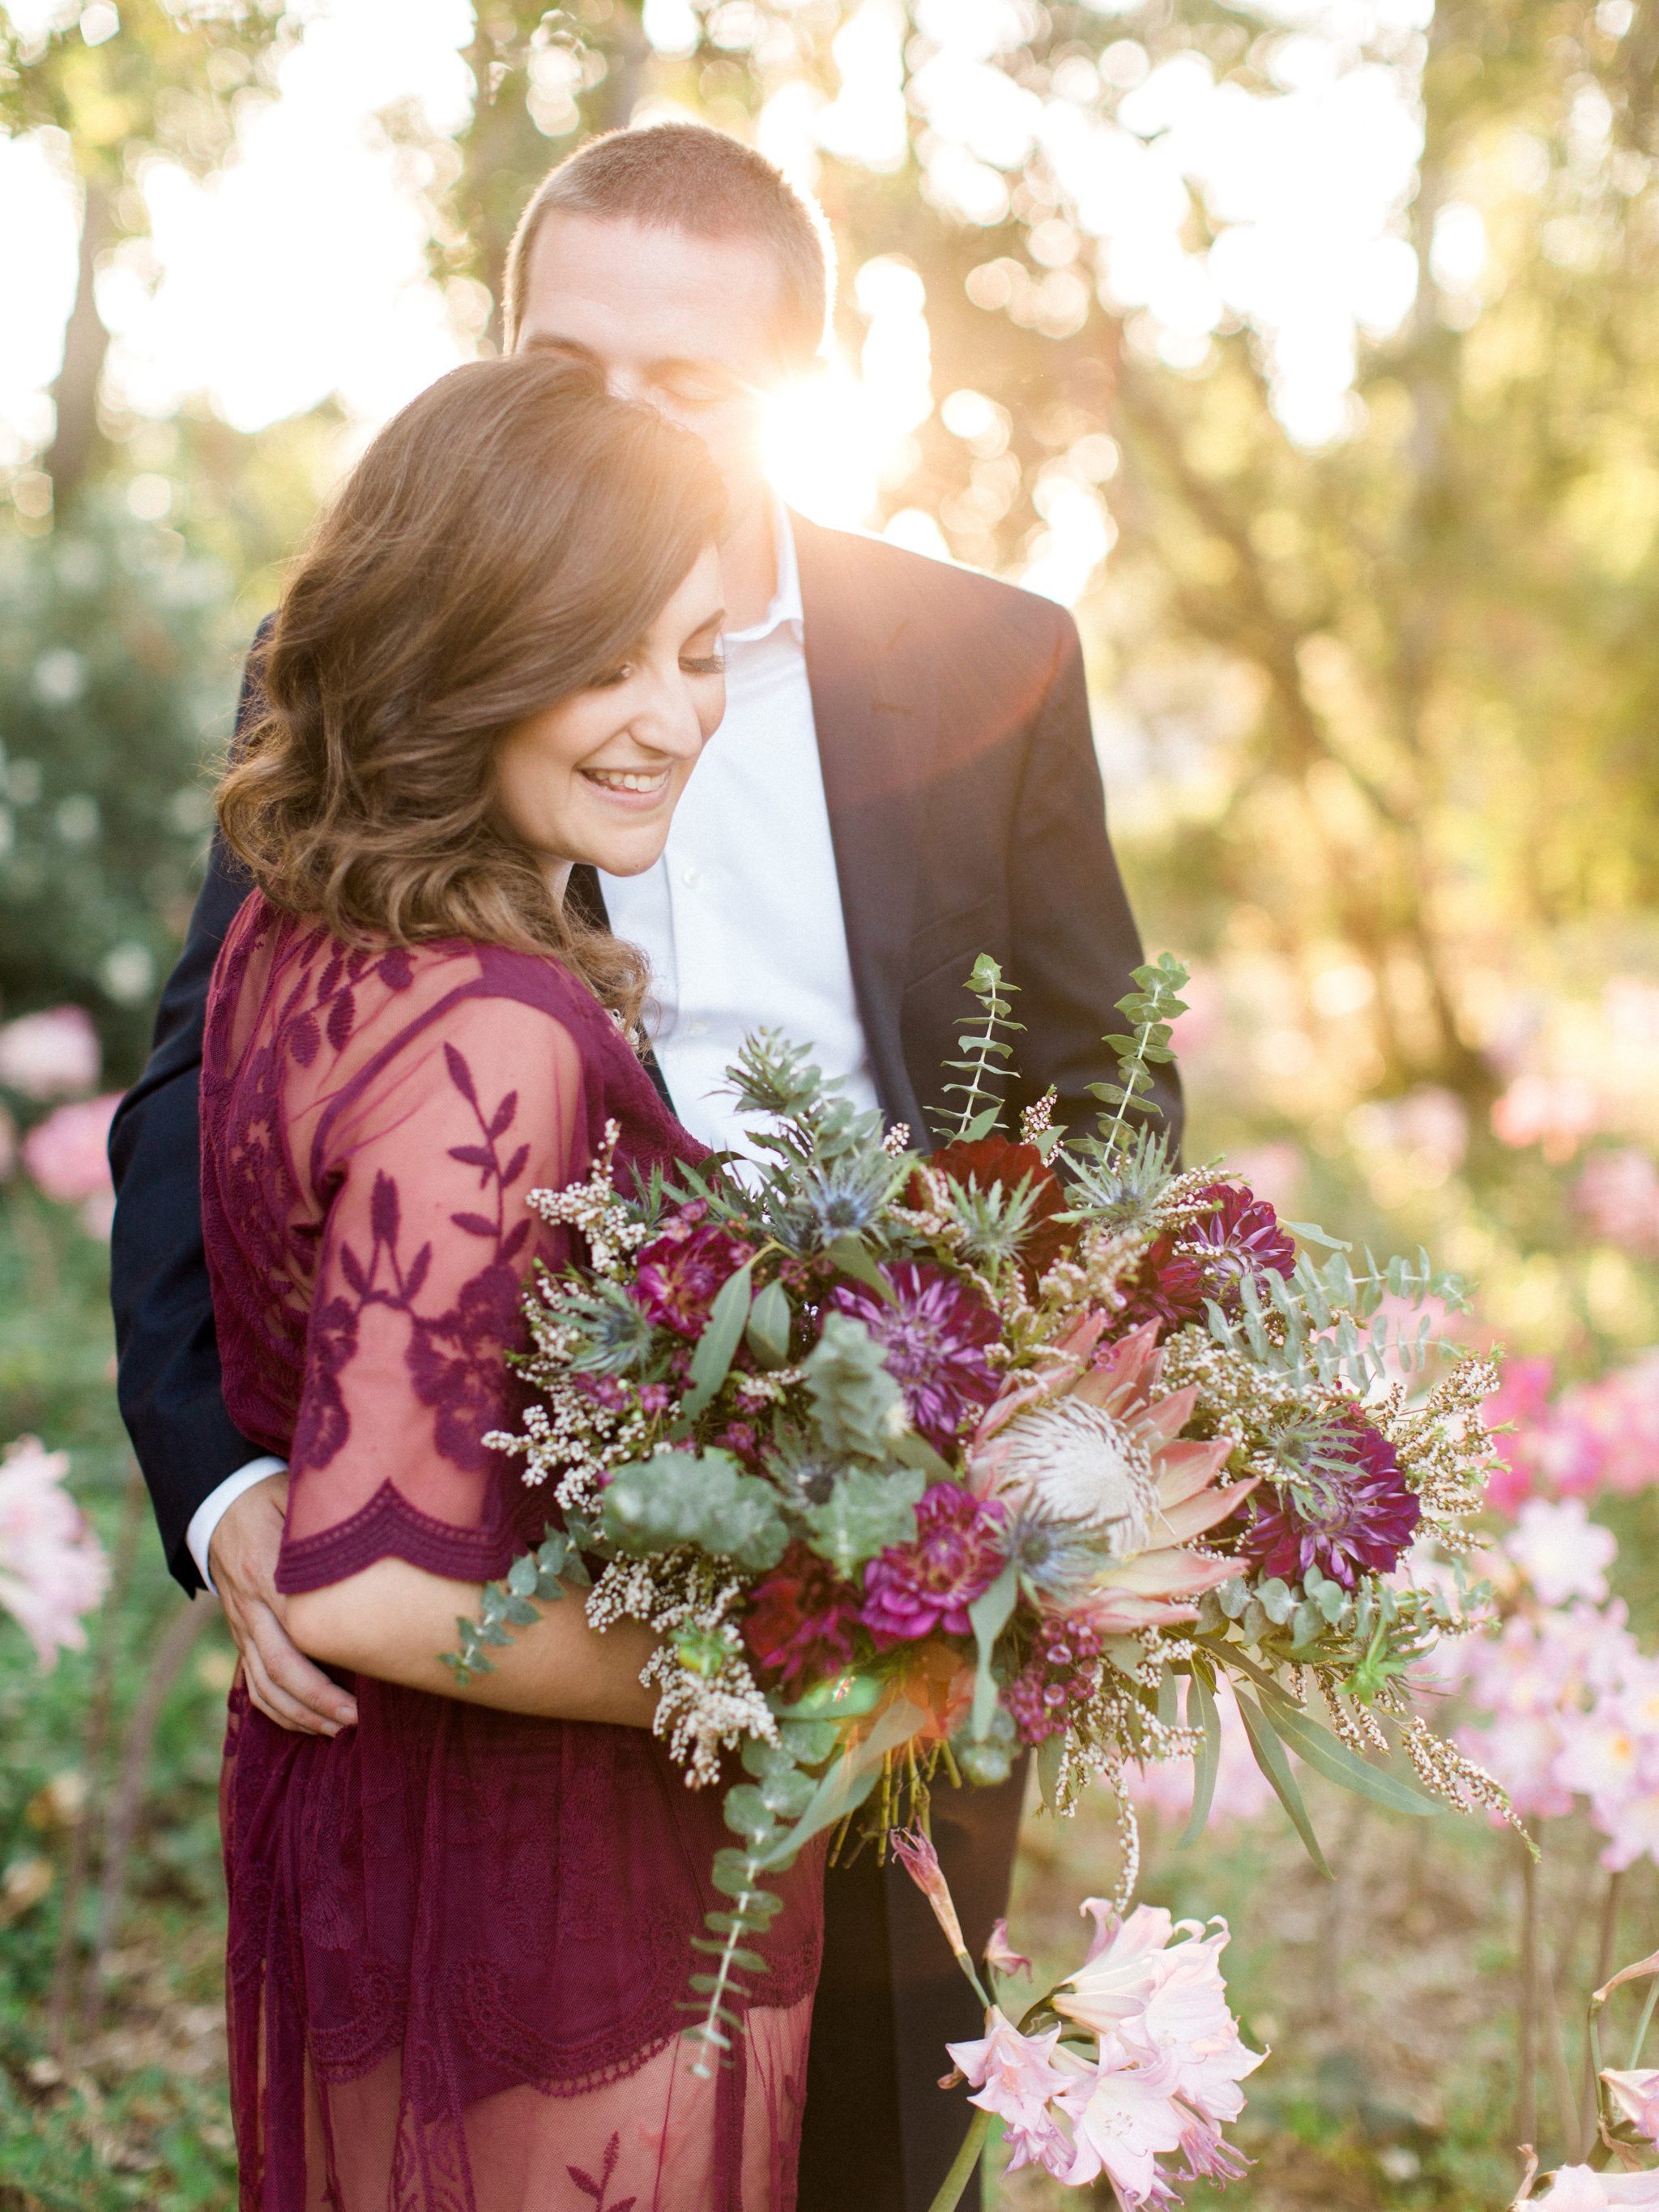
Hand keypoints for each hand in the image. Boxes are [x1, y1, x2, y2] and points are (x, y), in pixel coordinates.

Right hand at [209, 1473, 357, 1735]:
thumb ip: (330, 1523)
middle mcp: (250, 1605)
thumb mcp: (300, 1497)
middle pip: (278, 1665)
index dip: (328, 1655)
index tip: (366, 1674)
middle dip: (316, 1700)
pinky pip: (252, 1680)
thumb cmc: (273, 1495)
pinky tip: (307, 1724)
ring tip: (338, 1731)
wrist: (219, 1500)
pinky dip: (275, 1709)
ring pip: (262, 1682)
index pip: (297, 1624)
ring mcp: (241, 1623)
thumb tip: (383, 1536)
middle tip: (355, 1720)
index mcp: (266, 1570)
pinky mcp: (240, 1632)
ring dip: (298, 1714)